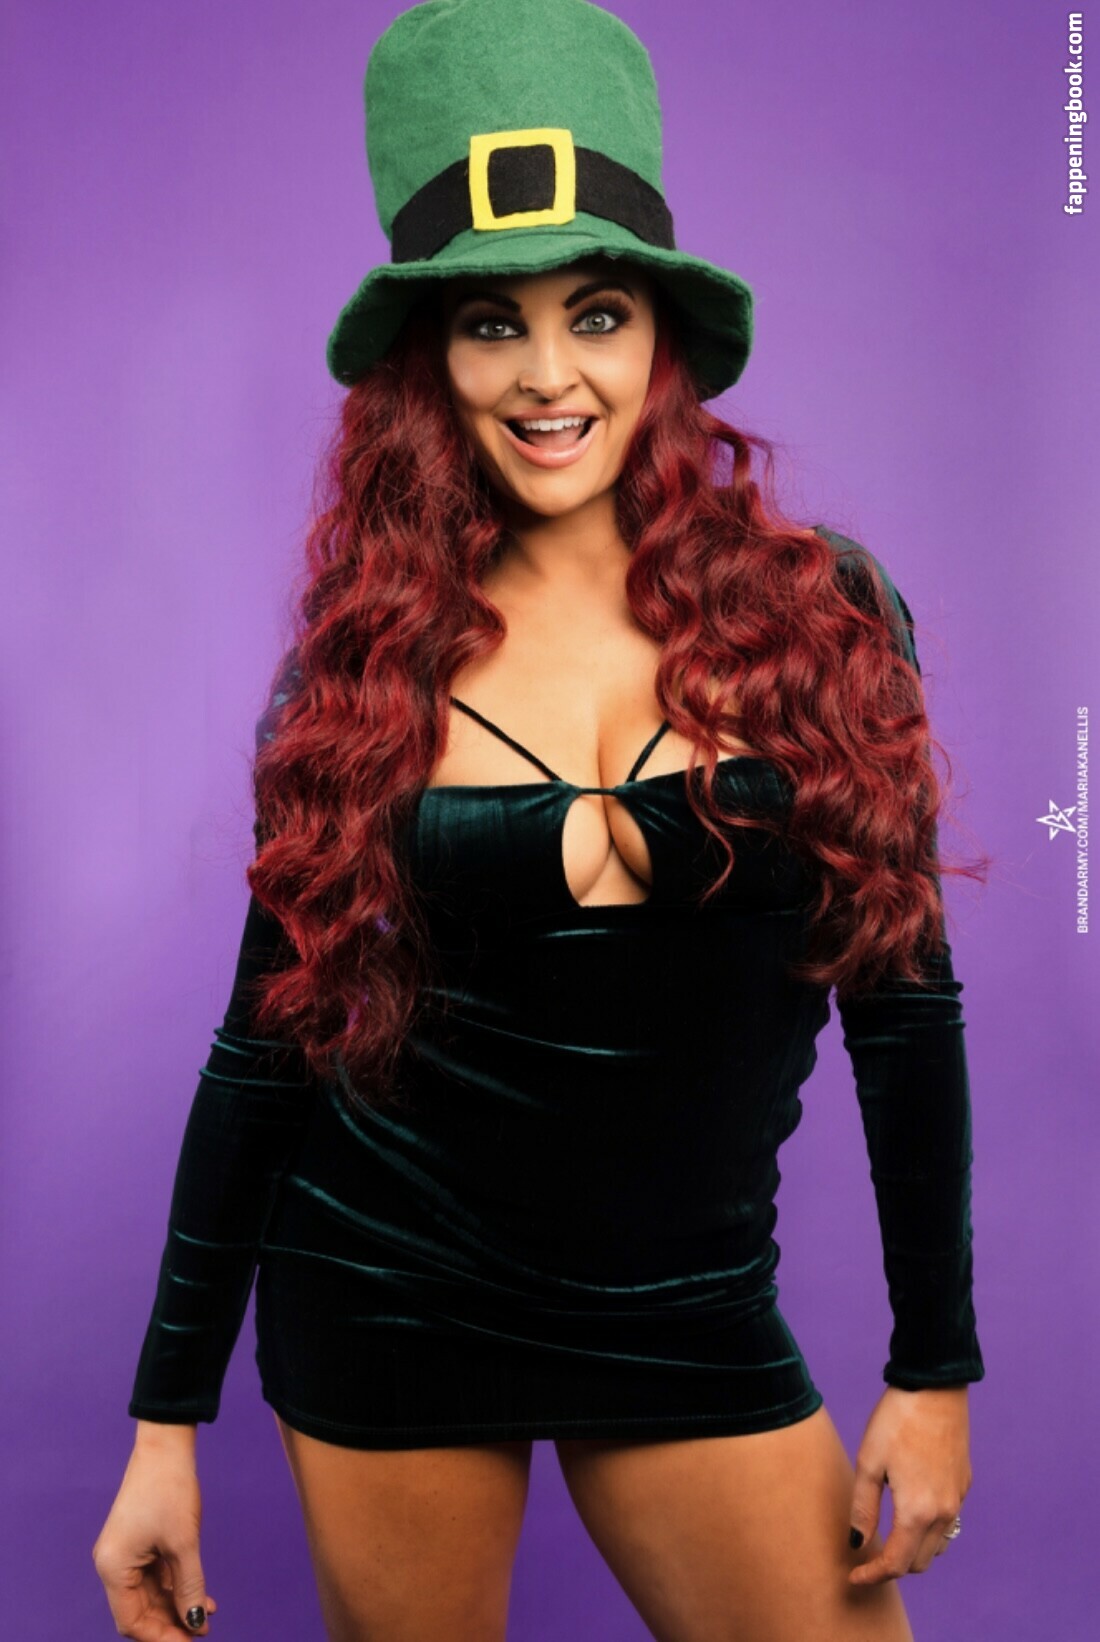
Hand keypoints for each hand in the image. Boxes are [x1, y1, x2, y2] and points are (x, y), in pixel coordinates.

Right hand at [92, 1438, 218, 1637]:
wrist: (166, 1445)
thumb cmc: (169, 1491)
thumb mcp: (183, 1544)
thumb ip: (189, 1587)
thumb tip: (196, 1624)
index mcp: (114, 1569)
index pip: (133, 1622)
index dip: (160, 1637)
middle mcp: (114, 1565)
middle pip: (140, 1611)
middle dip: (170, 1624)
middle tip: (201, 1633)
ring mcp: (126, 1553)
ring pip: (150, 1595)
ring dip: (176, 1606)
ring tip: (206, 1617)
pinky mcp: (139, 1542)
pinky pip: (155, 1576)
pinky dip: (176, 1587)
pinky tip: (201, 1596)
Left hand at [847, 1385, 971, 1585]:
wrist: (935, 1386)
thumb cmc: (896, 1420)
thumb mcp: (869, 1462)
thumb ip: (863, 1508)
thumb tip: (858, 1543)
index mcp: (918, 1511)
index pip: (896, 1563)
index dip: (873, 1576)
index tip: (853, 1578)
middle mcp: (944, 1513)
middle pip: (918, 1562)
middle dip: (892, 1566)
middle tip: (866, 1557)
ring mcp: (958, 1499)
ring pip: (936, 1546)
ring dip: (912, 1551)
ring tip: (886, 1538)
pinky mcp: (964, 1485)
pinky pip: (948, 1523)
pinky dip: (928, 1531)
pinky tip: (909, 1512)